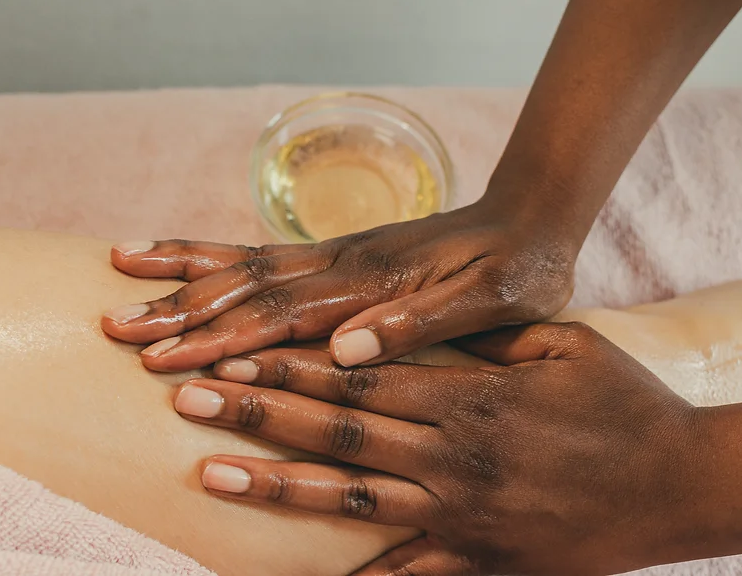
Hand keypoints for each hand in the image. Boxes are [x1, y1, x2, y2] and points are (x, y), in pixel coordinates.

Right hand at [101, 201, 577, 371]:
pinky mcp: (336, 254)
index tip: (165, 361)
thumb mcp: (489, 303)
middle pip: (243, 285)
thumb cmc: (517, 268)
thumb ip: (418, 323)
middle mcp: (340, 263)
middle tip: (115, 325)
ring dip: (181, 272)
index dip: (220, 341)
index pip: (279, 316)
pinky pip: (263, 253)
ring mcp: (334, 254)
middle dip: (178, 308)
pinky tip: (184, 260)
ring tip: (121, 270)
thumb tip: (346, 350)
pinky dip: (215, 255)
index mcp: (370, 283)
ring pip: (243, 262)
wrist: (531, 216)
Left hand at [171, 322, 707, 574]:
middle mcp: (451, 454)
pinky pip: (407, 574)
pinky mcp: (480, 560)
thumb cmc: (625, 404)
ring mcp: (461, 513)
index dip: (290, 362)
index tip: (232, 351)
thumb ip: (486, 336)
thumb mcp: (562, 344)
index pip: (357, 373)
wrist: (684, 483)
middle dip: (258, 409)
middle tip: (189, 396)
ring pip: (349, 495)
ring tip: (211, 470)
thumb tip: (418, 322)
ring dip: (275, 481)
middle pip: (336, 426)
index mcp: (468, 396)